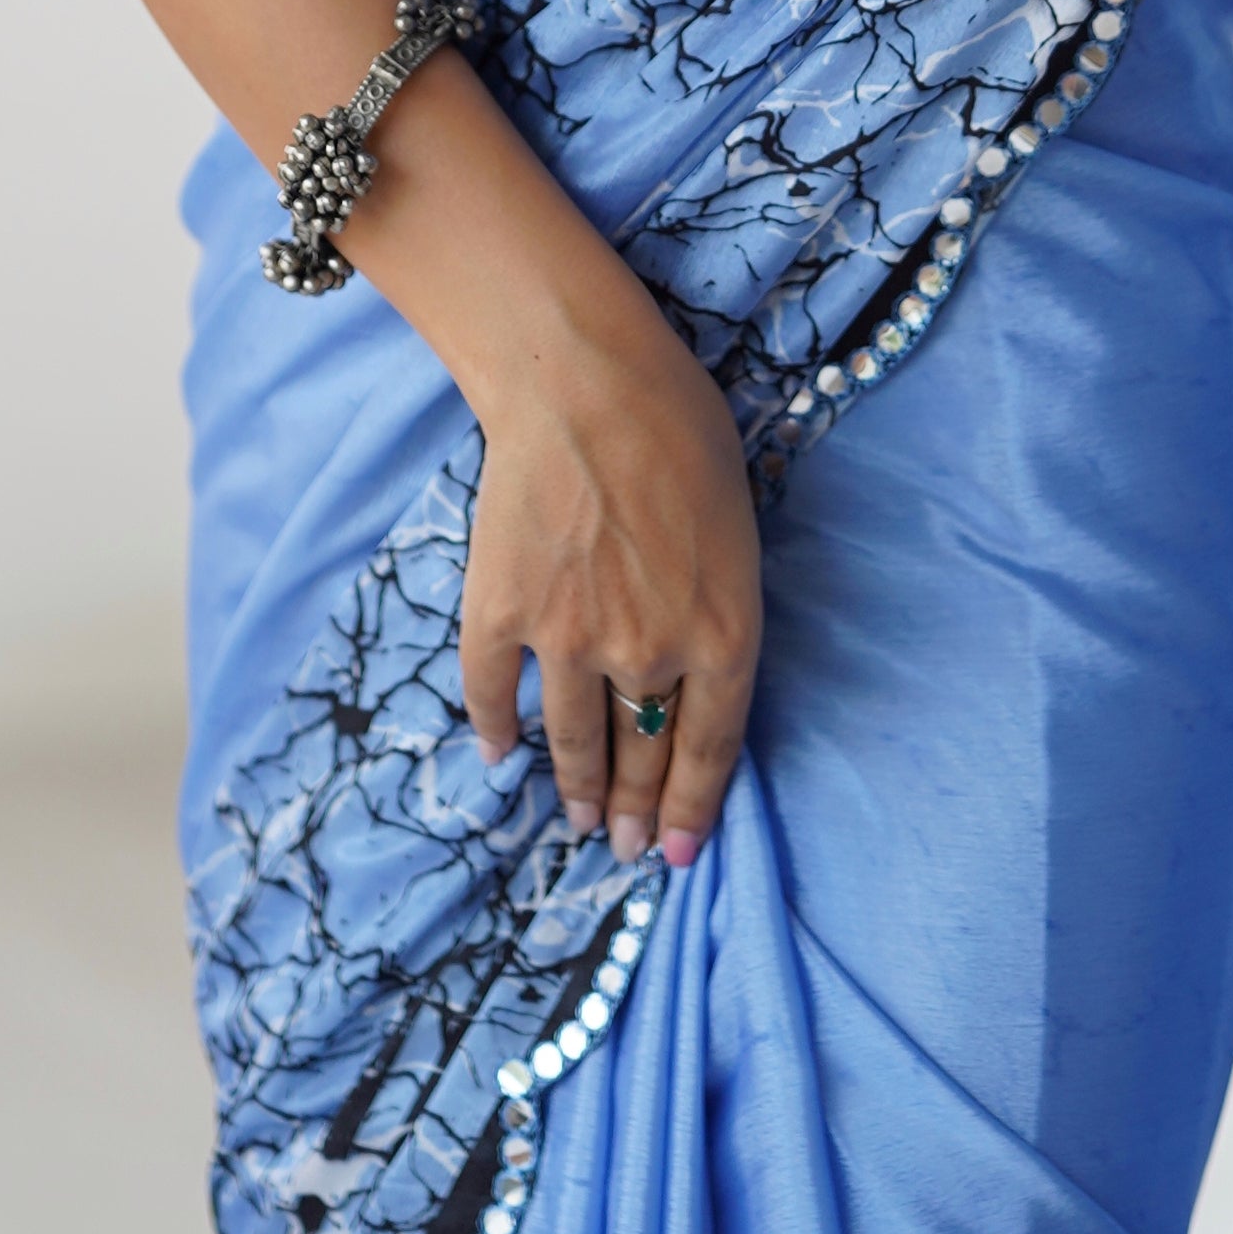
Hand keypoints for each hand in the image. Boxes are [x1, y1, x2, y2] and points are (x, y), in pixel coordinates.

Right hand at [457, 306, 761, 871]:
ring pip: (573, 741)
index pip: (710, 750)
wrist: (586, 382)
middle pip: (643, 755)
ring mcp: (571, 639)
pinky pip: (495, 692)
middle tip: (623, 846)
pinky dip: (496, 729)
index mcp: (723, 634)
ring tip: (578, 821)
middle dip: (635, 812)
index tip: (675, 851)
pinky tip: (500, 753)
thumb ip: (718, 612)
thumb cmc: (681, 434)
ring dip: (576, 790)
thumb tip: (693, 671)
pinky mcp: (503, 613)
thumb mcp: (737, 533)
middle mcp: (650, 653)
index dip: (690, 810)